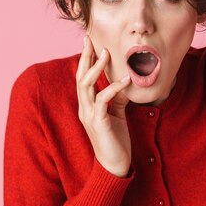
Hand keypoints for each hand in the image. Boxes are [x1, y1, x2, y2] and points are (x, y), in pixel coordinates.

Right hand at [76, 35, 132, 177]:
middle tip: (92, 40)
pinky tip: (125, 80)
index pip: (83, 78)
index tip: (89, 42)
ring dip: (96, 68)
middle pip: (80, 77)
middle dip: (85, 57)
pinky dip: (113, 88)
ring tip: (106, 53)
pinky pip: (103, 101)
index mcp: (87, 106)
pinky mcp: (98, 123)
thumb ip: (117, 98)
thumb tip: (122, 81)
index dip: (85, 60)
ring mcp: (89, 116)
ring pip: (86, 86)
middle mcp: (84, 109)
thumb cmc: (116, 140)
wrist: (114, 166)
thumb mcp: (117, 114)